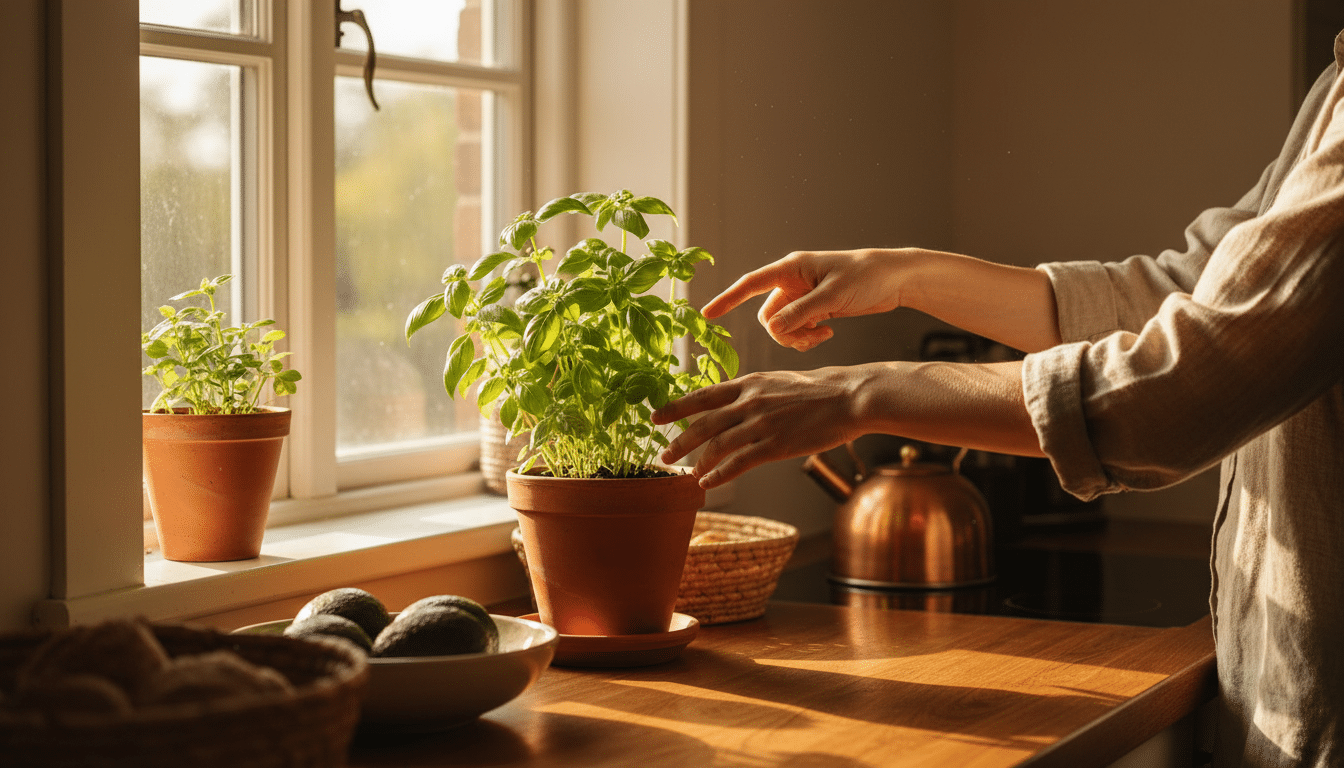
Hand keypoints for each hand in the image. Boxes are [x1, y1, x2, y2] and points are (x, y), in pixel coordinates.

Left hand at [652, 367, 873, 487]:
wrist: (849, 397)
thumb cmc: (820, 390)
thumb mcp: (779, 381)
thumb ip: (755, 392)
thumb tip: (735, 403)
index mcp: (750, 383)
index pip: (703, 396)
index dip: (676, 407)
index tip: (655, 416)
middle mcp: (750, 401)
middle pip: (703, 423)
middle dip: (679, 441)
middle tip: (663, 455)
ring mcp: (762, 423)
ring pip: (717, 445)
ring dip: (697, 461)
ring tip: (686, 472)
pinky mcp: (776, 445)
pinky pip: (739, 463)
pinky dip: (719, 474)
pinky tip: (708, 483)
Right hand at [703, 249, 910, 350]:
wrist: (894, 278)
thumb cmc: (866, 276)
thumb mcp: (833, 296)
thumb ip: (801, 313)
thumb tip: (771, 330)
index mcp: (791, 269)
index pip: (750, 284)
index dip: (727, 299)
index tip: (707, 314)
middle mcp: (792, 281)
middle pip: (767, 315)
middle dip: (783, 332)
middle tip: (810, 338)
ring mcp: (802, 296)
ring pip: (782, 326)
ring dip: (797, 337)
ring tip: (823, 335)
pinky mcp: (813, 308)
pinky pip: (797, 329)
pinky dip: (807, 336)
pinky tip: (828, 332)